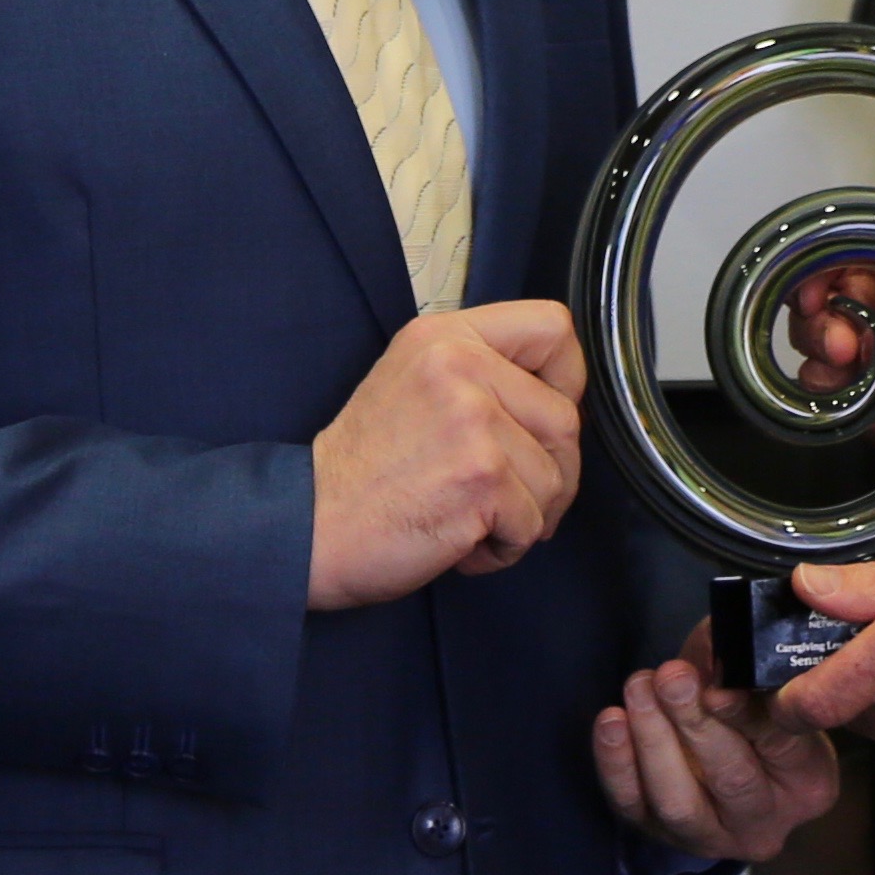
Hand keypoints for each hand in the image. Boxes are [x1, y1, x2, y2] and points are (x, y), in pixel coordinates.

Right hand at [308, 300, 589, 609]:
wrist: (308, 524)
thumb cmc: (361, 471)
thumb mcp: (415, 385)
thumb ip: (480, 376)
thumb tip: (560, 403)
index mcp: (446, 336)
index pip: (553, 326)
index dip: (566, 379)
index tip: (539, 421)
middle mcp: (461, 365)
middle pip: (566, 417)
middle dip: (549, 472)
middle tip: (505, 498)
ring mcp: (472, 419)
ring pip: (556, 476)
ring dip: (524, 516)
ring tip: (471, 519)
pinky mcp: (481, 476)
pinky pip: (533, 522)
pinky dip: (505, 548)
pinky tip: (460, 542)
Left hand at [590, 623, 841, 862]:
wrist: (726, 749)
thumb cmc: (754, 704)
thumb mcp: (764, 681)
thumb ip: (745, 664)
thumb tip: (715, 642)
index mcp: (810, 782)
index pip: (781, 746)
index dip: (745, 715)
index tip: (718, 688)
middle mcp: (767, 822)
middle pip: (731, 778)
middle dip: (695, 722)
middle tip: (672, 676)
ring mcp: (711, 838)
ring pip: (678, 802)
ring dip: (653, 741)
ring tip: (639, 688)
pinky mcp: (661, 837)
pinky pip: (633, 807)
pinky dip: (617, 764)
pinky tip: (611, 721)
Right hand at [781, 156, 874, 457]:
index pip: (821, 270)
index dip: (808, 279)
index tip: (813, 293)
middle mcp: (868, 320)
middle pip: (809, 326)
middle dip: (824, 334)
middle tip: (850, 344)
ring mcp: (872, 372)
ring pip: (825, 376)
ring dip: (870, 366)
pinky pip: (867, 415)